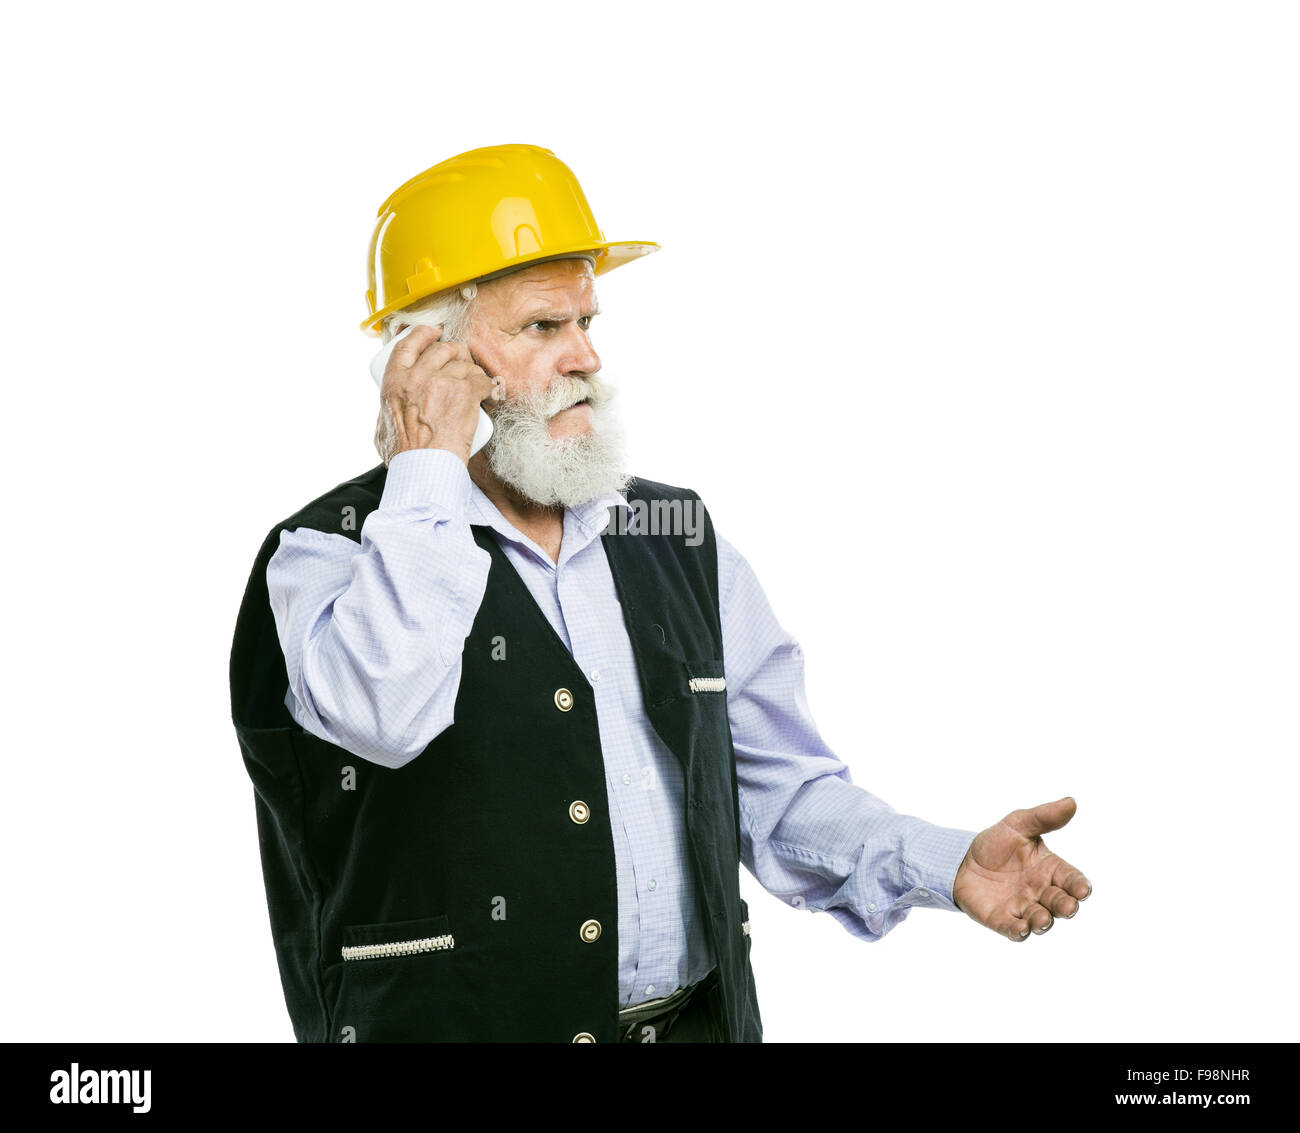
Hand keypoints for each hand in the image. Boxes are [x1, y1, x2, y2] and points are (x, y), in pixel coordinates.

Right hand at [381, 325, 500, 462]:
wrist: (423, 468)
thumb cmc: (403, 456)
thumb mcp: (382, 428)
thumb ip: (386, 413)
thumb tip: (390, 413)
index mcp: (394, 381)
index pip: (408, 344)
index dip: (424, 334)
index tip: (434, 333)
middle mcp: (417, 376)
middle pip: (442, 349)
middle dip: (456, 353)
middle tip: (463, 367)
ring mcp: (442, 382)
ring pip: (466, 364)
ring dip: (474, 374)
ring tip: (476, 388)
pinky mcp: (465, 392)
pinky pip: (484, 380)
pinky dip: (490, 388)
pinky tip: (490, 397)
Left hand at [952, 796, 1091, 941]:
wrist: (961, 860)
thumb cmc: (996, 844)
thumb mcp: (1018, 824)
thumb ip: (1044, 817)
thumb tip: (1071, 802)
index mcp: (1050, 869)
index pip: (1071, 879)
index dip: (1079, 886)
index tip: (1083, 890)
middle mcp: (1041, 892)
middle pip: (1060, 903)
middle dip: (1066, 906)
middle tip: (1067, 906)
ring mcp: (1023, 908)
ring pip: (1041, 920)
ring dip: (1044, 922)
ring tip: (1042, 919)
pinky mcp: (1003, 920)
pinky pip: (1014, 930)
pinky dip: (1019, 932)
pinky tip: (1020, 929)